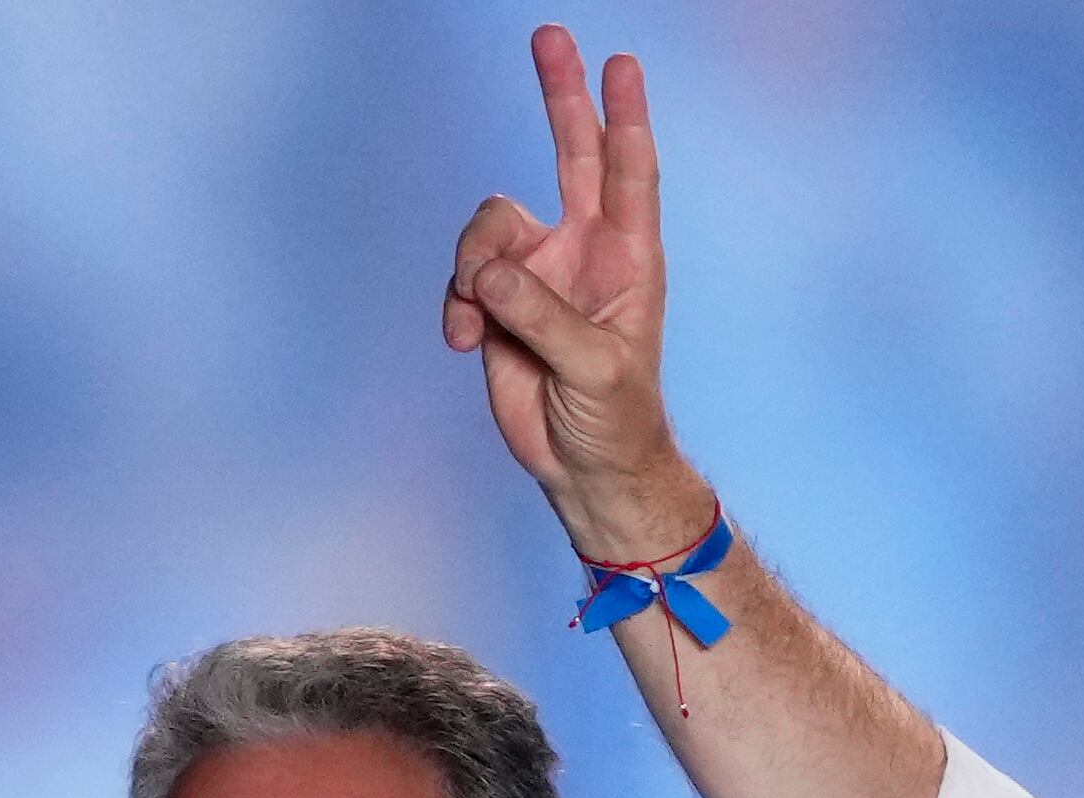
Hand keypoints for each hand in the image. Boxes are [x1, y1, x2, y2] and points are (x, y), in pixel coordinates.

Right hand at [440, 25, 705, 556]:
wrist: (585, 467)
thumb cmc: (616, 420)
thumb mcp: (594, 370)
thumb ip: (542, 316)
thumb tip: (488, 272)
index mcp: (628, 260)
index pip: (628, 174)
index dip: (624, 118)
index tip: (623, 66)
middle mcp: (585, 252)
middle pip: (570, 153)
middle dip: (560, 96)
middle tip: (554, 35)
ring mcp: (539, 271)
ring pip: (489, 223)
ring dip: (474, 265)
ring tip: (478, 317)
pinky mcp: (498, 299)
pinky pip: (461, 272)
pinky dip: (454, 302)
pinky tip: (462, 339)